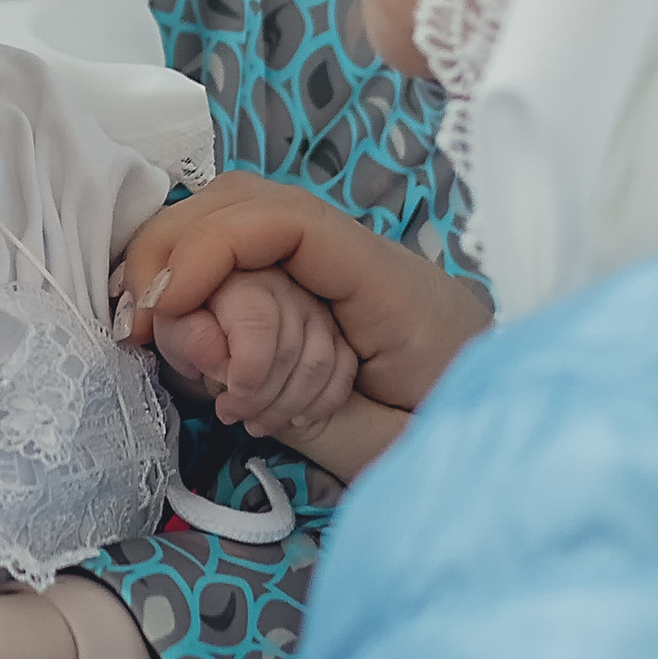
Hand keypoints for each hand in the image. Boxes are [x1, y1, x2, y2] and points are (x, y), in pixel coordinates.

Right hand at [119, 177, 490, 414]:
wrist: (519, 442)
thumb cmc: (465, 449)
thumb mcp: (390, 453)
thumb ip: (311, 417)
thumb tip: (222, 378)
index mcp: (396, 290)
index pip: (291, 224)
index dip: (211, 249)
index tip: (162, 306)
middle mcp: (365, 260)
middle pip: (250, 204)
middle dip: (179, 253)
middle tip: (138, 323)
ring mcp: (341, 268)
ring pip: (240, 223)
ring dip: (191, 273)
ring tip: (167, 338)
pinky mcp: (324, 291)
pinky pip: (251, 260)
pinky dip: (208, 286)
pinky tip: (190, 335)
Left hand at [157, 264, 357, 440]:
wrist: (213, 325)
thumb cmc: (191, 324)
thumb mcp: (173, 331)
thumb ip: (189, 338)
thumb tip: (216, 355)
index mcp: (243, 275)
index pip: (258, 324)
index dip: (247, 373)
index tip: (227, 402)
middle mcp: (288, 283)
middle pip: (290, 349)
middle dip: (260, 397)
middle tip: (230, 415)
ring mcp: (317, 306)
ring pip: (319, 363)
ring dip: (287, 406)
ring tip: (255, 422)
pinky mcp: (336, 328)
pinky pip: (343, 369)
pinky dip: (320, 403)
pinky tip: (294, 418)